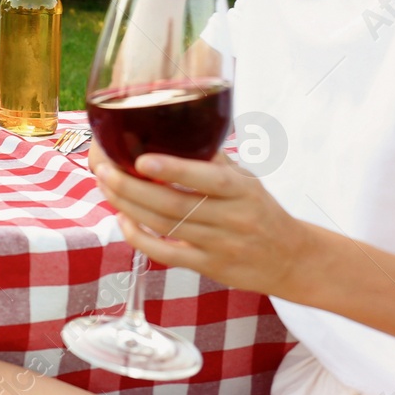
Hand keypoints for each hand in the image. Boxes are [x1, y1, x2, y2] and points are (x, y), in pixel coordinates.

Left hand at [89, 141, 314, 298]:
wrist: (292, 259)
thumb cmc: (260, 210)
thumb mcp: (246, 179)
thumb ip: (211, 160)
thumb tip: (169, 127)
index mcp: (242, 191)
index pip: (208, 179)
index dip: (174, 170)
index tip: (141, 160)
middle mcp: (231, 219)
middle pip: (173, 206)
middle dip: (131, 187)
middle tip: (102, 168)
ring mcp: (219, 246)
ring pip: (164, 227)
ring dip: (127, 206)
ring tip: (104, 184)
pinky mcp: (208, 268)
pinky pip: (167, 255)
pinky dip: (139, 238)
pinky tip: (122, 219)